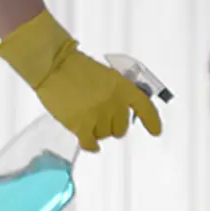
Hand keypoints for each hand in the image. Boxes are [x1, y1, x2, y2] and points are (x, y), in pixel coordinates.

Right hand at [0, 10, 161, 151]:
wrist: (53, 65)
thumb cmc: (77, 67)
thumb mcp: (106, 75)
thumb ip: (117, 93)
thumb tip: (122, 112)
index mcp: (123, 87)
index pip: (144, 107)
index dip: (152, 121)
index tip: (156, 132)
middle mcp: (114, 103)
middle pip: (121, 129)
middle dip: (112, 125)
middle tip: (99, 116)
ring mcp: (98, 115)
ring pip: (104, 135)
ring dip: (96, 130)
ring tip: (85, 116)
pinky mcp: (81, 125)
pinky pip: (90, 143)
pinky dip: (91, 145)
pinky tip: (91, 144)